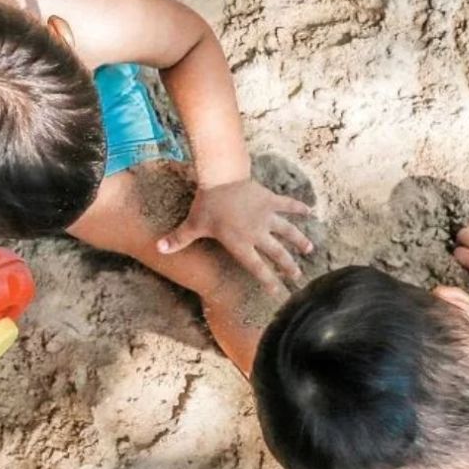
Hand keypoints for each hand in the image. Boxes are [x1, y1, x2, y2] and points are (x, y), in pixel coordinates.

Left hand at [157, 179, 312, 293]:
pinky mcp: (270, 200)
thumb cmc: (206, 203)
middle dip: (288, 266)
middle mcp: (257, 233)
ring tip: (309, 250)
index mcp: (241, 244)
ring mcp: (266, 216)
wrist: (221, 177)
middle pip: (277, 253)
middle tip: (297, 276)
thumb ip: (178, 239)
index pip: (257, 267)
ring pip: (287, 231)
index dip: (268, 280)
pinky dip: (299, 208)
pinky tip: (310, 212)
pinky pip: (288, 205)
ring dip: (299, 240)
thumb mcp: (192, 224)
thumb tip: (158, 249)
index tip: (278, 291)